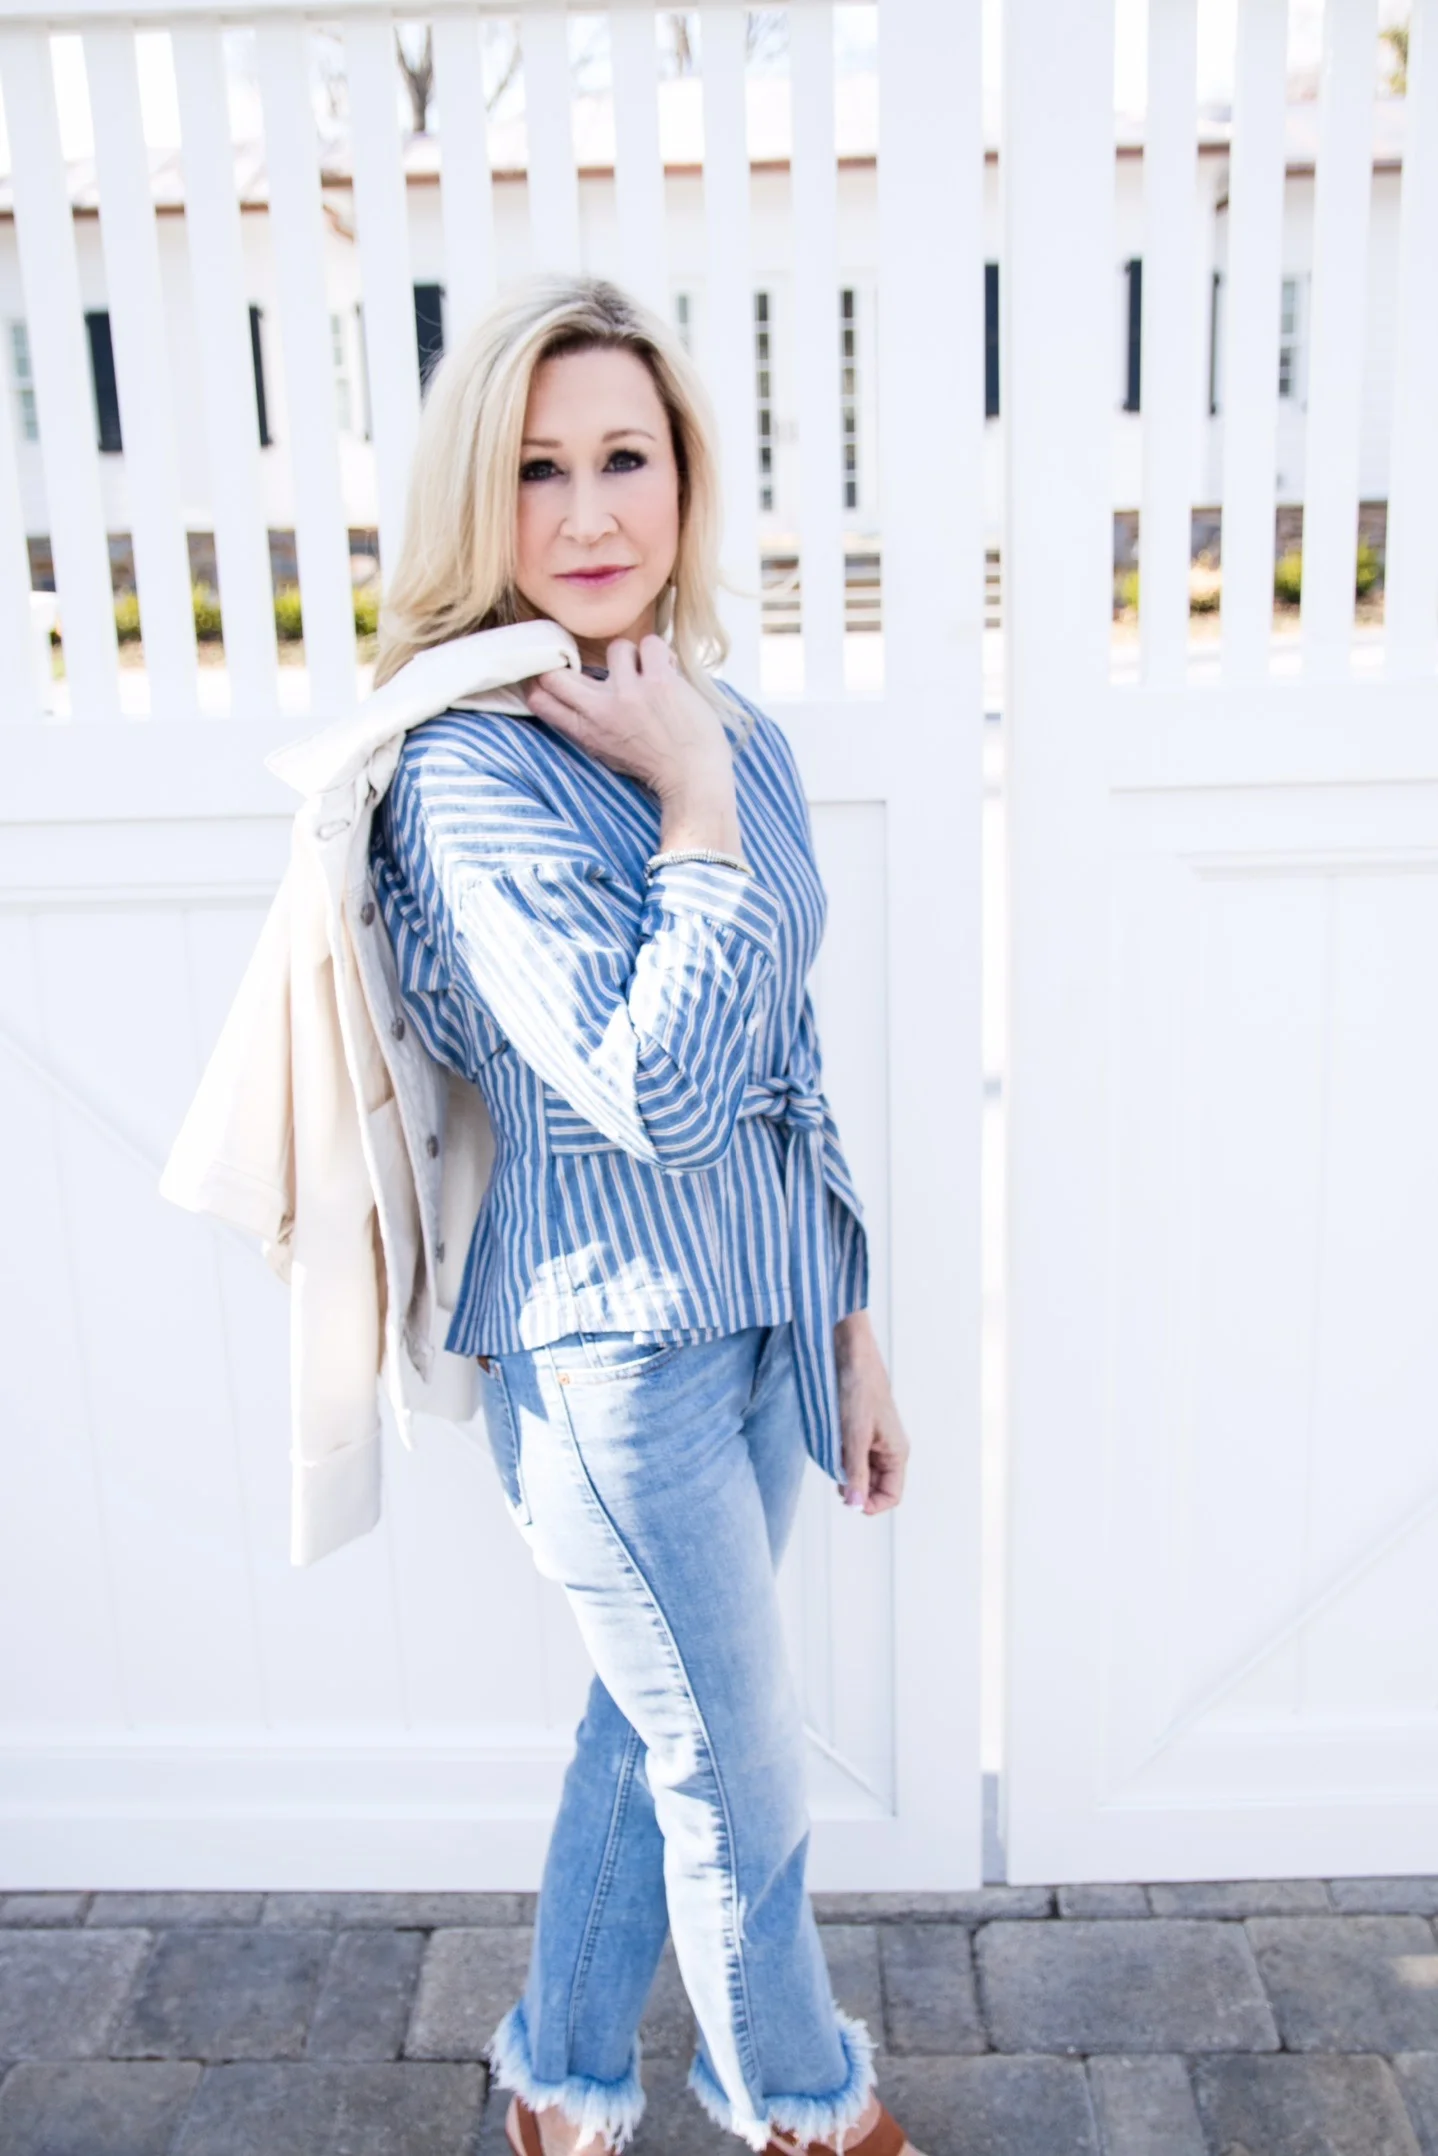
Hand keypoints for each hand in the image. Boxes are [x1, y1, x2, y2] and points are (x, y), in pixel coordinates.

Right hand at [521, 635, 731, 806]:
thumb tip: (572, 695)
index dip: (539, 680)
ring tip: (648, 674)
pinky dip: (661, 654)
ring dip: (635, 656)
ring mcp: (628, 692)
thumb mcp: (607, 752)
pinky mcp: (658, 681)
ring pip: (616, 648)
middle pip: (557, 673)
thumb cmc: (655, 766)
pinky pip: (650, 644)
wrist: (693, 778)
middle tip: (599, 665)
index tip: (552, 672)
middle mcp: (600, 710)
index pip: (539, 700)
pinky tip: (669, 672)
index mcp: (586, 731)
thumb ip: (588, 725)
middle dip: (570, 661)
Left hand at [834, 1311, 907, 1514]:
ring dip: (845, 1471)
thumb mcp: (854, 1436)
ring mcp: (874, 1440)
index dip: (869, 1503)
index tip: (846, 1498)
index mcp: (897, 1452)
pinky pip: (851, 1455)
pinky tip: (830, 1443)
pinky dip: (839, 1456)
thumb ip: (855, 1472)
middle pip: (874, 1486)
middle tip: (835, 1473)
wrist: (849, 1353)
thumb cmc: (858, 1389)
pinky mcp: (859, 1430)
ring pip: (860, 1471)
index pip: (891, 1496)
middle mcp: (889, 1449)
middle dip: (854, 1486)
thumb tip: (855, 1506)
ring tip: (833, 1454)